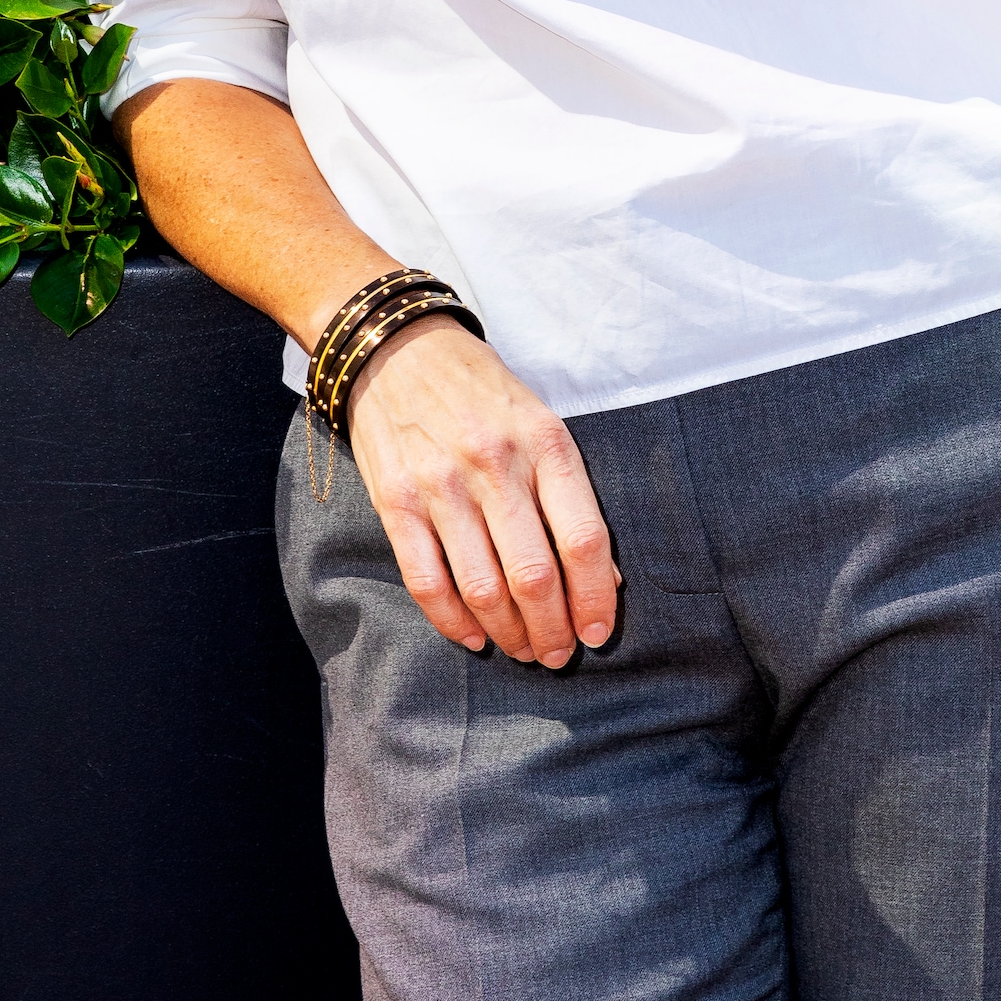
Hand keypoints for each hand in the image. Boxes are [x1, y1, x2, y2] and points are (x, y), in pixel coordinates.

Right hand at [344, 317, 618, 666]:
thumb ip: (569, 492)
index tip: (599, 632)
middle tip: (558, 654)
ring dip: (510, 634)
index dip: (597, 598)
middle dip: (553, 631)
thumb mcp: (540, 421)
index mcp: (545, 442)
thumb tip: (604, 574)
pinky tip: (474, 636)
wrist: (398, 346)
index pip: (585, 539)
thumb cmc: (481, 390)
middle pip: (536, 576)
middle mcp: (496, 464)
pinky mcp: (396, 502)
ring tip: (523, 650)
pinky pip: (427, 582)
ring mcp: (442, 485)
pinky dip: (453, 622)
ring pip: (485, 588)